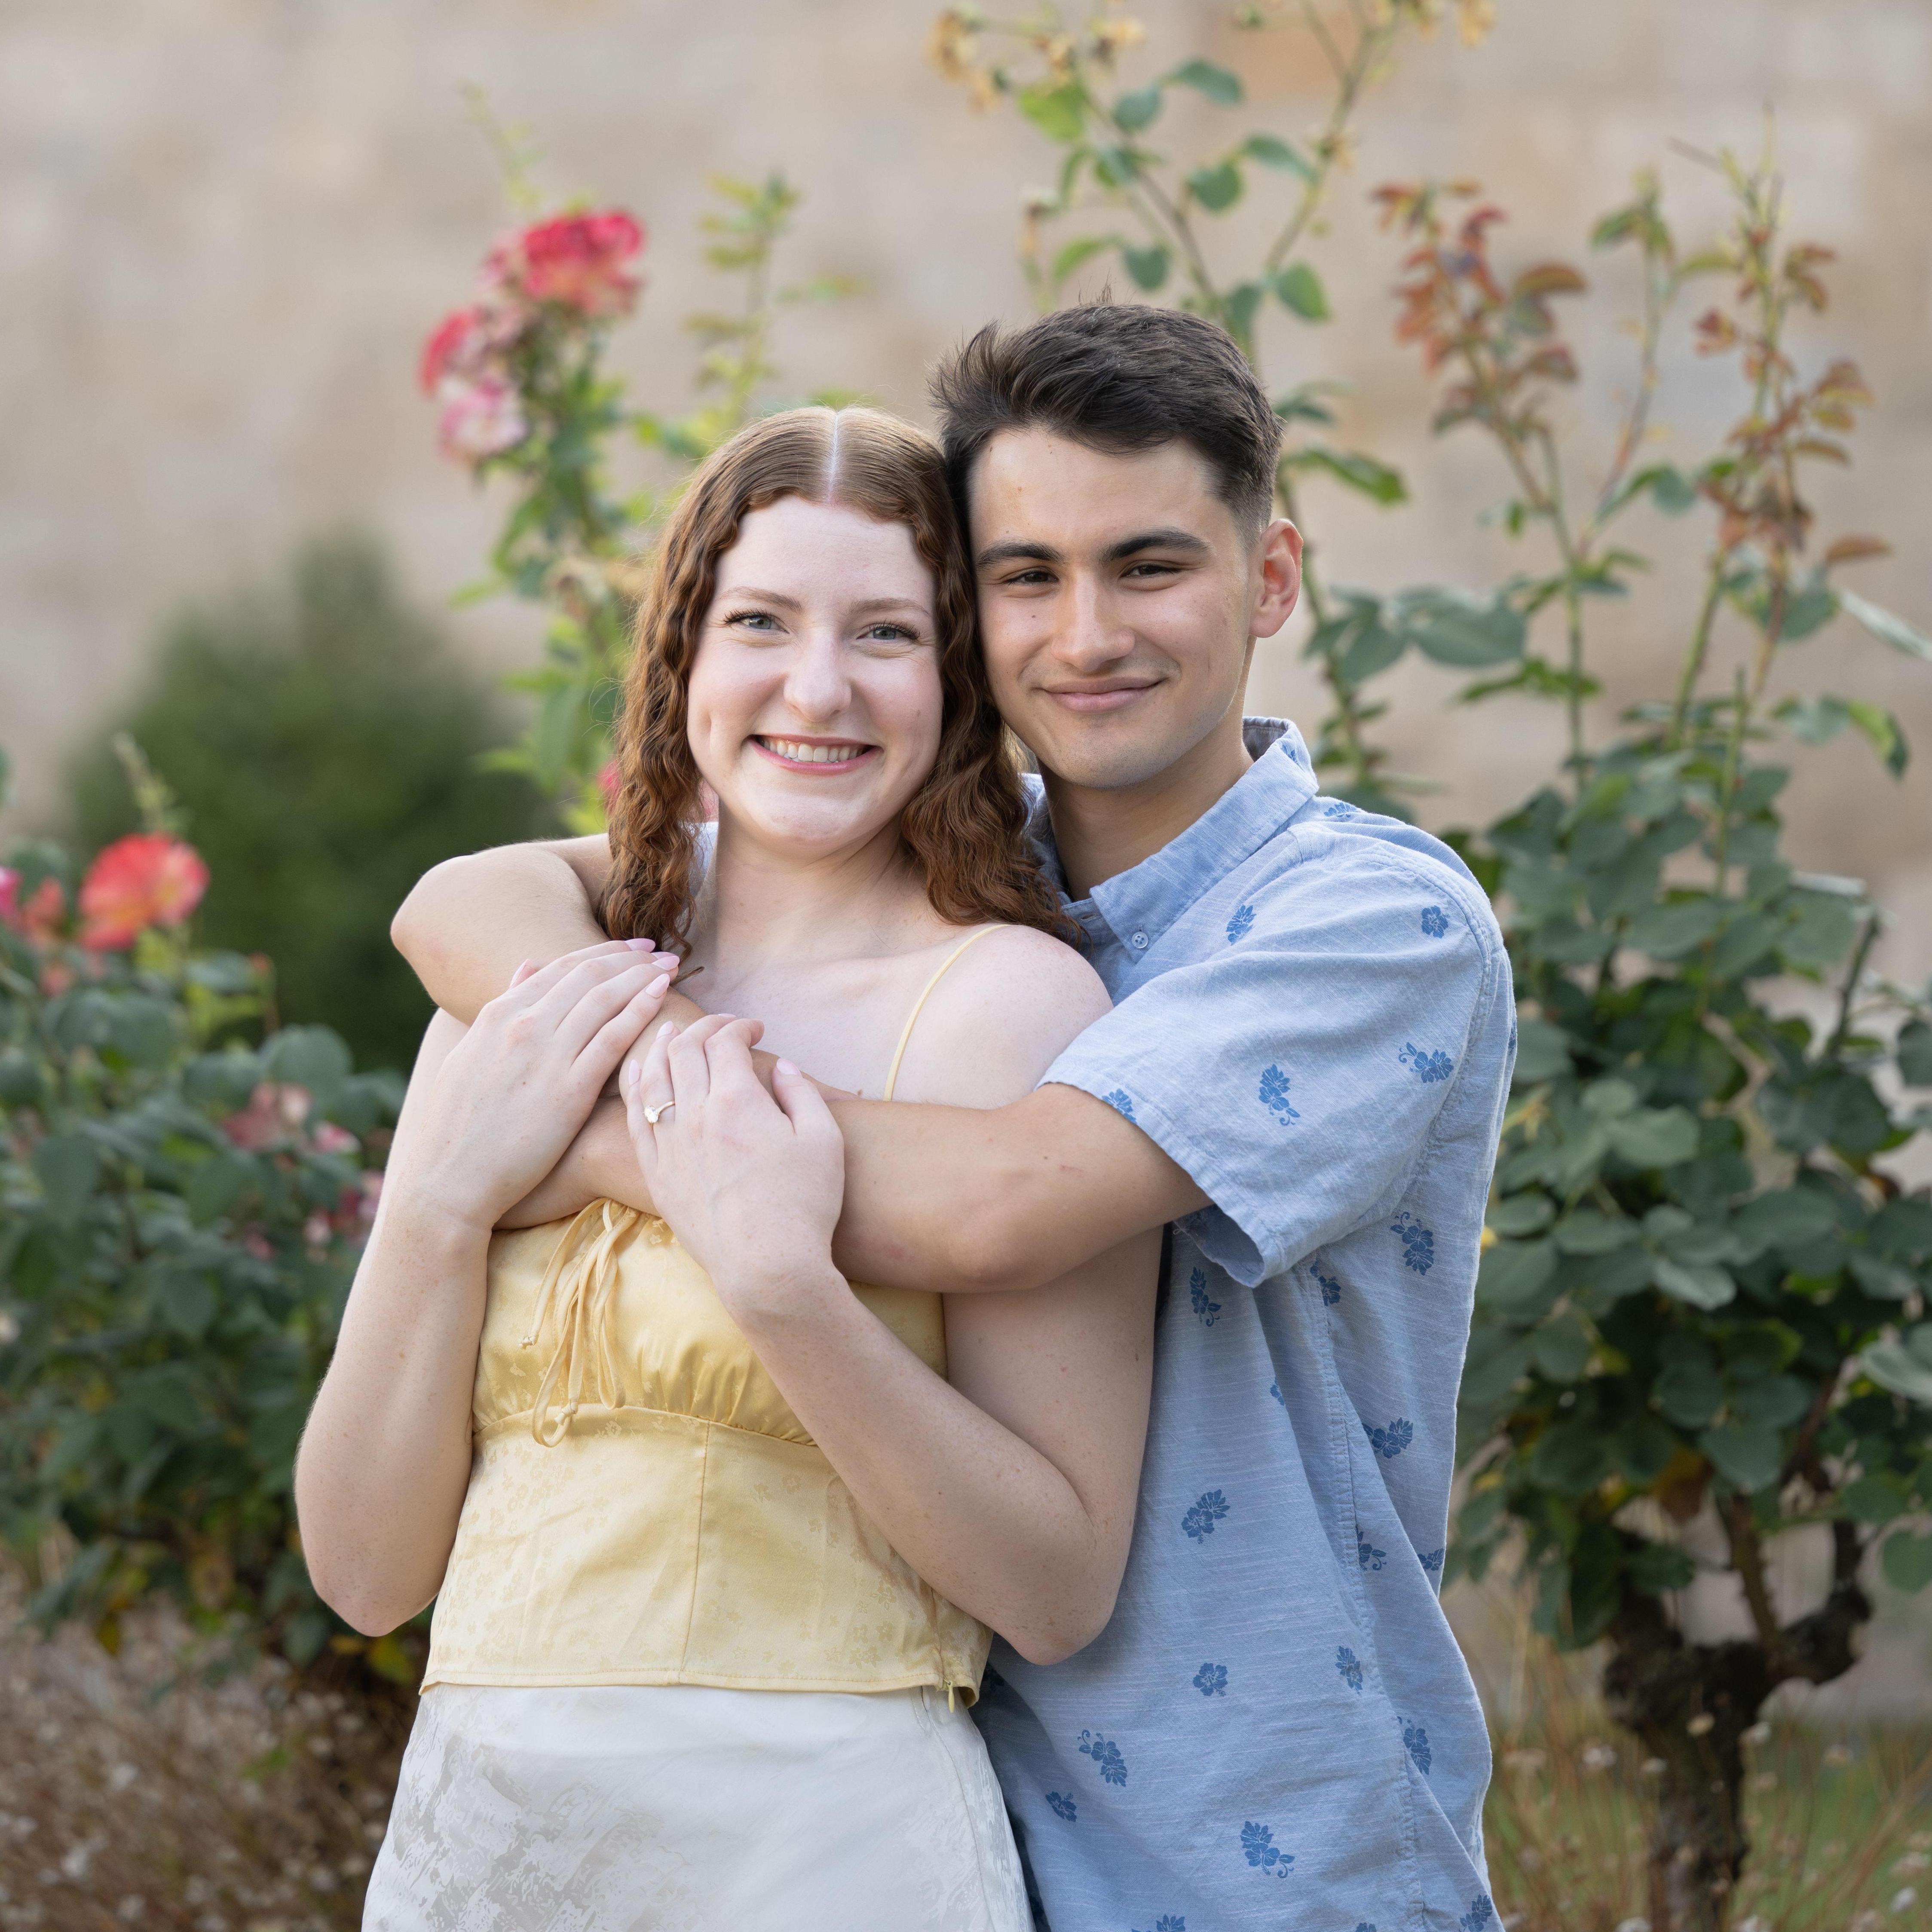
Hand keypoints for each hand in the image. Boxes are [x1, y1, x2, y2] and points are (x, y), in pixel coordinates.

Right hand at [390, 944, 677, 1231]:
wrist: (449, 1177)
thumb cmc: (459, 1124)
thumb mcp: (470, 1054)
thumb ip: (503, 1008)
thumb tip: (527, 965)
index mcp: (498, 1015)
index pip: (560, 967)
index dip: (604, 952)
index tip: (633, 948)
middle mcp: (523, 1026)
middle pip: (588, 975)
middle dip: (630, 958)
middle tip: (662, 952)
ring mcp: (546, 1056)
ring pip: (605, 1000)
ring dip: (642, 977)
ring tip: (671, 968)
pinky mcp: (569, 1091)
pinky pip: (613, 1039)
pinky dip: (641, 1011)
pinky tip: (662, 997)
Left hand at [621, 1015, 845, 1324]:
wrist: (766, 1267)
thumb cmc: (804, 1205)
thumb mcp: (823, 1140)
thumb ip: (802, 1093)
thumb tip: (782, 1067)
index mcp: (738, 1100)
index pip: (725, 1040)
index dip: (740, 1026)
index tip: (756, 1029)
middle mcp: (696, 1114)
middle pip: (686, 1050)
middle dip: (705, 1028)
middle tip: (723, 1029)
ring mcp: (670, 1144)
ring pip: (654, 1077)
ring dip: (663, 1047)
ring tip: (672, 1033)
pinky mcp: (657, 1173)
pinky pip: (634, 1117)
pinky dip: (635, 1086)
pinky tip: (639, 1072)